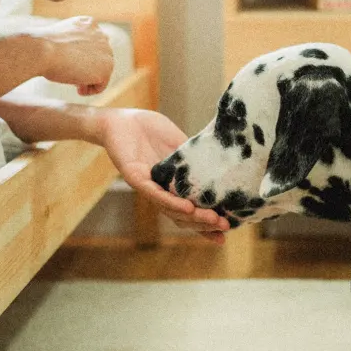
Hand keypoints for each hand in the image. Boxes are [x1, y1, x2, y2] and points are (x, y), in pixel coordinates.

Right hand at [28, 16, 113, 96]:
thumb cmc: (42, 47)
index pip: (93, 46)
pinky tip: (78, 89)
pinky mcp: (107, 67)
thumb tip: (79, 62)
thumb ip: (74, 47)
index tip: (68, 65)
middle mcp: (101, 35)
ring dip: (88, 80)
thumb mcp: (60, 41)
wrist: (41, 50)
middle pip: (99, 59)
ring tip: (74, 83)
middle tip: (71, 77)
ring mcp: (106, 51)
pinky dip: (90, 90)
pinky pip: (101, 85)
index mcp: (89, 24)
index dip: (81, 59)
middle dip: (86, 70)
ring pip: (101, 72)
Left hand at [97, 108, 230, 242]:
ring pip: (171, 210)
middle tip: (225, 227)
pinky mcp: (135, 178)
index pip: (190, 211)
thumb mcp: (180, 143)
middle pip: (183, 216)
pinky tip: (188, 208)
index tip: (228, 231)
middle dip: (205, 224)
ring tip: (213, 220)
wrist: (121, 119)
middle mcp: (160, 191)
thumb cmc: (149, 130)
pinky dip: (172, 203)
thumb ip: (195, 157)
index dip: (206, 224)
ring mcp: (148, 187)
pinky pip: (155, 194)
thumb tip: (221, 163)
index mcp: (172, 186)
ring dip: (193, 217)